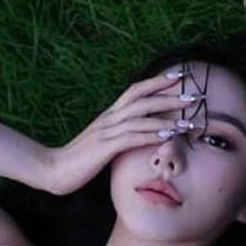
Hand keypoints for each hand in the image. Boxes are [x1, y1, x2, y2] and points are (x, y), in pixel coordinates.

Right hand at [43, 68, 189, 195]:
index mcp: (109, 115)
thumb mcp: (102, 142)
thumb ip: (119, 135)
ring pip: (141, 118)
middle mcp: (109, 119)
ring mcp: (106, 132)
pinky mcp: (104, 148)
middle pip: (142, 99)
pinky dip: (152, 135)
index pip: (135, 91)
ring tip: (189, 120)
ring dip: (167, 117)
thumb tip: (138, 134)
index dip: (156, 82)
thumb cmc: (79, 159)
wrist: (52, 169)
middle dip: (169, 96)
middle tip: (193, 95)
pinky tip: (168, 135)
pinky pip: (132, 138)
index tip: (178, 77)